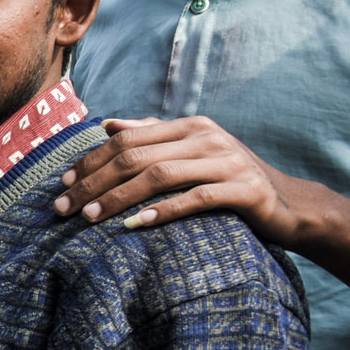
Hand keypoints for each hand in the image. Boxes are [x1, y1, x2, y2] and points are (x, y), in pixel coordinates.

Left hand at [54, 115, 285, 235]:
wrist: (288, 203)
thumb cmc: (227, 181)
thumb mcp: (190, 154)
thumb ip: (152, 137)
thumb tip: (108, 124)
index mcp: (189, 126)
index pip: (126, 139)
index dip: (90, 161)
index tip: (61, 185)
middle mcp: (206, 138)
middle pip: (136, 157)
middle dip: (94, 182)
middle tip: (64, 208)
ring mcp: (226, 162)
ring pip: (160, 175)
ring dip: (119, 198)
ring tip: (89, 218)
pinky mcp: (243, 190)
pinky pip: (195, 199)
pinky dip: (162, 212)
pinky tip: (134, 225)